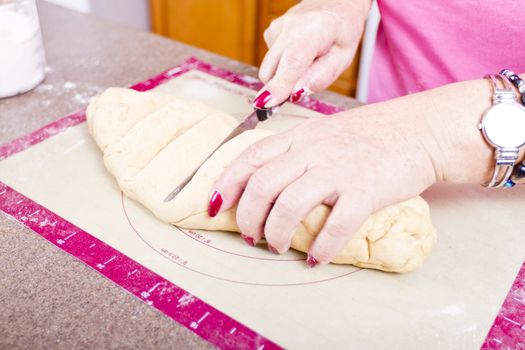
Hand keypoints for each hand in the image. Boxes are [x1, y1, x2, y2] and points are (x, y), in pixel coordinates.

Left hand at [209, 104, 438, 266]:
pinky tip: (315, 258)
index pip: (249, 158)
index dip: (225, 184)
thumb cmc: (372, 134)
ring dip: (276, 234)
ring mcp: (338, 170)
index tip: (214, 206)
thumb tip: (268, 180)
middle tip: (250, 237)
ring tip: (278, 247)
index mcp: (300, 136)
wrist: (420, 130)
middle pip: (261, 185)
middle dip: (246, 217)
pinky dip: (321, 248)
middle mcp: (313, 150)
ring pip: (288, 206)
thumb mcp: (325, 132)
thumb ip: (297, 151)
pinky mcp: (365, 190)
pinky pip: (335, 225)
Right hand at [254, 0, 370, 107]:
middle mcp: (292, 24)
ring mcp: (278, 26)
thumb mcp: (343, 59)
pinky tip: (299, 53)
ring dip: (285, 75)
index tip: (266, 103)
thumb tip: (295, 93)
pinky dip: (283, 65)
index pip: (293, 61)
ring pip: (270, 68)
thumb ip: (321, 77)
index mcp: (317, 28)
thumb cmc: (341, 33)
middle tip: (304, 83)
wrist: (335, 4)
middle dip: (282, 86)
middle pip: (273, 69)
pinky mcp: (270, 31)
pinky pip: (271, 61)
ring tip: (307, 61)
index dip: (279, 84)